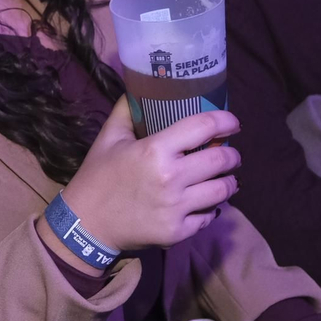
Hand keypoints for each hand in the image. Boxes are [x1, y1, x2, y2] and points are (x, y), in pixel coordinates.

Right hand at [58, 98, 240, 252]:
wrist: (87, 224)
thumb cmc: (98, 177)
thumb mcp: (108, 138)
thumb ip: (127, 111)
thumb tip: (140, 88)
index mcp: (154, 150)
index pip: (203, 127)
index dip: (225, 121)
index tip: (233, 123)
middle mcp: (171, 178)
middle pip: (222, 160)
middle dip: (233, 155)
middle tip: (230, 154)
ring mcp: (177, 208)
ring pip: (223, 190)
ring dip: (229, 182)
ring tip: (225, 178)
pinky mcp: (179, 232)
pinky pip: (210, 217)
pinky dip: (211, 208)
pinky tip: (205, 203)